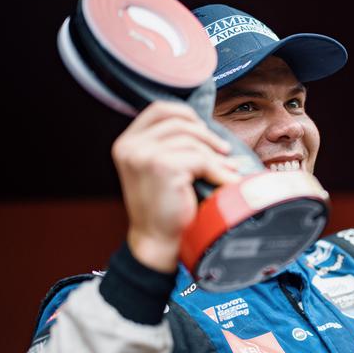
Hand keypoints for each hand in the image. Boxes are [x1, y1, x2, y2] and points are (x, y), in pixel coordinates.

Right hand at [112, 101, 241, 271]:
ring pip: (192, 141)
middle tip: (224, 152)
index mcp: (127, 143)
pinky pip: (200, 159)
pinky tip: (223, 182)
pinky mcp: (161, 166)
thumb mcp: (162, 170)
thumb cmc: (165, 208)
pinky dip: (217, 170)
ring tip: (226, 170)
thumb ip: (175, 147)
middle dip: (207, 135)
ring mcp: (143, 154)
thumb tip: (214, 133)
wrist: (157, 242)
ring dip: (215, 157)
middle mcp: (130, 146)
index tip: (205, 130)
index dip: (186, 114)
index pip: (159, 109)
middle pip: (179, 121)